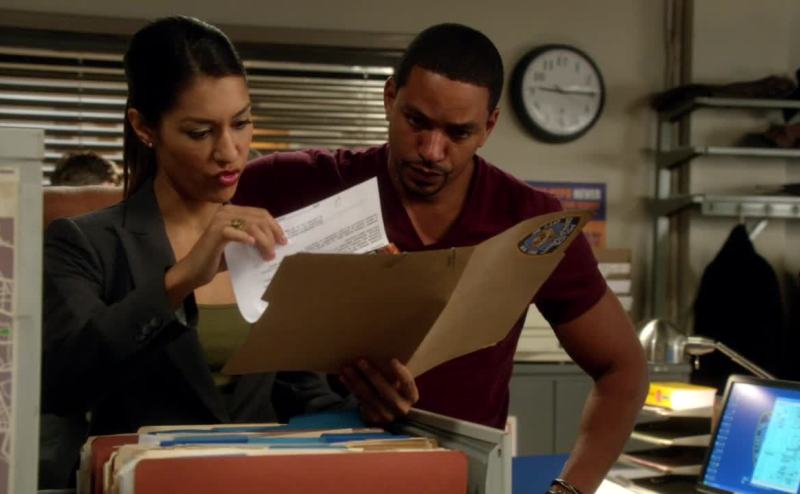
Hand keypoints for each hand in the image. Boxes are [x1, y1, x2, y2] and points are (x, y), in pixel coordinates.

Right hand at [165, 204, 285, 305]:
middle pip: (258, 218)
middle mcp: (227, 211)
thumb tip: (276, 243)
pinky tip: (252, 244)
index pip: (260, 213)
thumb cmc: (217, 259)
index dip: (275, 226)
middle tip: (278, 249)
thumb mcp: (240, 247)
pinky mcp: (215, 232)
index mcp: (233, 212)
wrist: (194, 271)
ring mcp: (220, 220)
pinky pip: (235, 232)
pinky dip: (245, 238)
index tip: (284, 240)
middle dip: (272, 234)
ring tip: (268, 255)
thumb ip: (254, 241)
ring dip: (264, 241)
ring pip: (251, 225)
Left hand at [339, 358, 418, 424]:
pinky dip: (351, 388)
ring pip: (370, 397)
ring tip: (347, 367)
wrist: (385, 409)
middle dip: (373, 375)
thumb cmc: (391, 387)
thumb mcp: (397, 381)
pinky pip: (360, 401)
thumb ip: (392, 372)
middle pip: (387, 392)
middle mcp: (401, 408)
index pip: (408, 384)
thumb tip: (379, 351)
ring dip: (357, 381)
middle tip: (360, 360)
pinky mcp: (372, 419)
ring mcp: (386, 416)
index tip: (392, 360)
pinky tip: (343, 377)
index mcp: (411, 396)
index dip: (400, 373)